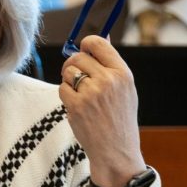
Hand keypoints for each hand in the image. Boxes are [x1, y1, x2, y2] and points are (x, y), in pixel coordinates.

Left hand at [59, 35, 145, 186]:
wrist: (116, 149)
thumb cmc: (119, 117)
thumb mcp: (124, 88)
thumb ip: (110, 63)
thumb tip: (100, 37)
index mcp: (123, 73)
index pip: (98, 43)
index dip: (85, 44)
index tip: (82, 50)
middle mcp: (108, 80)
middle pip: (78, 57)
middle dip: (72, 64)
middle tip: (76, 76)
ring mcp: (91, 93)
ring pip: (68, 72)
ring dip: (69, 81)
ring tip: (81, 95)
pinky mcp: (76, 106)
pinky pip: (62, 88)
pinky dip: (66, 95)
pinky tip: (78, 106)